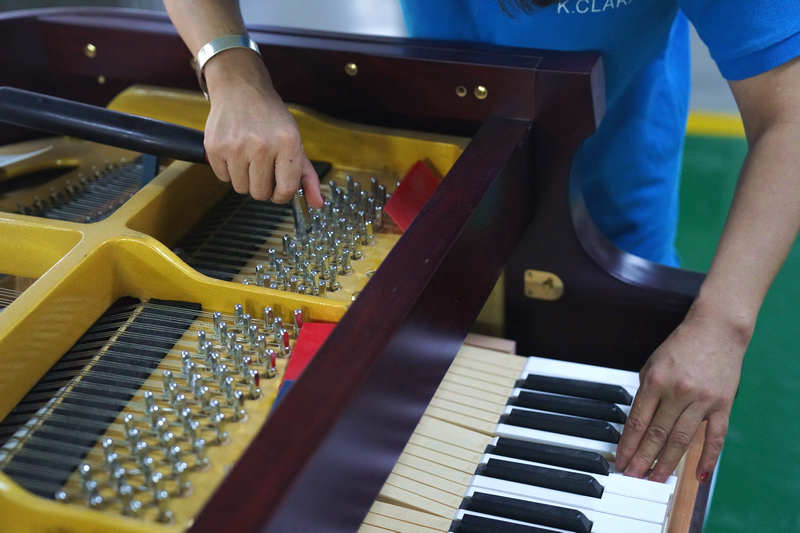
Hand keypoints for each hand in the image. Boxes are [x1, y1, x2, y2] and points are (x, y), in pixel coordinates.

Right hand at [203, 48, 322, 206]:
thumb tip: (318, 204)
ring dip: (245, 179)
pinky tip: (235, 152)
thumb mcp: (295, 142)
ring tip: (249, 159)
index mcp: (287, 143)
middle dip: (263, 187)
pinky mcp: (215, 147)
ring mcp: (236, 146)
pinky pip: (223, 178)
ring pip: (241, 188)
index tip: (279, 188)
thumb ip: (307, 176)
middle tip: (263, 168)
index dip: (282, 195)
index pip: (285, 190)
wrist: (240, 88)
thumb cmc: (271, 118)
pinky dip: (229, 170)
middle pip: (260, 194)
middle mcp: (261, 145)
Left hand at [615, 305, 749, 482]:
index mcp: (656, 381)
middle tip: (631, 477)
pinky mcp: (723, 405)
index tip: (620, 461)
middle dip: (641, 459)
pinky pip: (715, 437)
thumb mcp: (653, 364)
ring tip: (654, 480)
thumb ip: (646, 393)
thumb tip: (638, 425)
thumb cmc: (682, 346)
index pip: (637, 421)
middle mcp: (678, 392)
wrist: (717, 330)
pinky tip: (698, 475)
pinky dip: (708, 458)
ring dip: (666, 463)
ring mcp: (702, 400)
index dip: (627, 445)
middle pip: (656, 434)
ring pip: (682, 440)